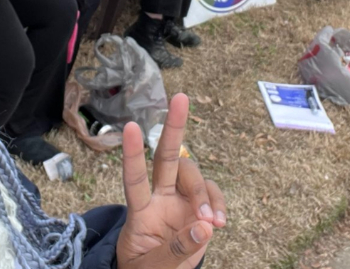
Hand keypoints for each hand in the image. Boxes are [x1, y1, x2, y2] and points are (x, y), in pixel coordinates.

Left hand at [117, 93, 225, 268]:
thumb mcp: (153, 268)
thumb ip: (176, 250)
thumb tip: (204, 226)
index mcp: (140, 213)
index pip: (134, 180)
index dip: (133, 155)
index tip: (131, 127)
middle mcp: (160, 198)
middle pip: (166, 157)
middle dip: (173, 127)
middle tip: (180, 97)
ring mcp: (181, 201)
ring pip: (194, 175)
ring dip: (204, 194)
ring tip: (211, 224)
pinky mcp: (199, 209)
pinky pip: (213, 194)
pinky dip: (218, 205)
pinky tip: (219, 224)